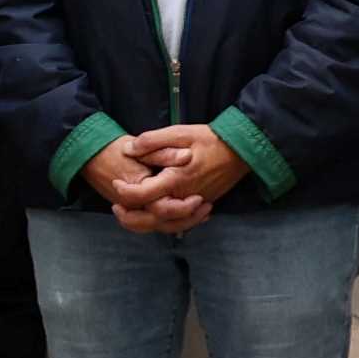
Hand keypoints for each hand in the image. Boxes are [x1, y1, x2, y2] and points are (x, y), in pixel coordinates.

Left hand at [101, 124, 243, 233]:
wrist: (242, 149)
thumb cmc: (210, 139)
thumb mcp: (179, 133)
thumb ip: (152, 141)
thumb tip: (129, 150)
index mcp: (176, 179)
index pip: (143, 195)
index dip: (125, 191)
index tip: (116, 182)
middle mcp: (184, 197)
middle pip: (151, 218)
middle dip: (130, 217)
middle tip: (117, 206)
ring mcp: (195, 204)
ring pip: (166, 224)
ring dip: (145, 223)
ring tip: (131, 213)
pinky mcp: (203, 204)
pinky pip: (181, 221)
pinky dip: (165, 222)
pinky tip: (155, 215)